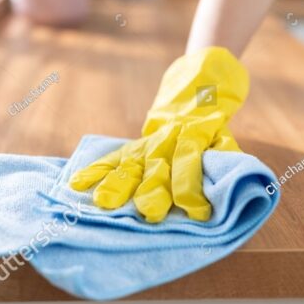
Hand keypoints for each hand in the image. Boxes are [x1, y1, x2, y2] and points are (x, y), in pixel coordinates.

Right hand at [69, 47, 248, 222]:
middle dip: (153, 190)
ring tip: (104, 202)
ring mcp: (147, 143)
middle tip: (150, 212)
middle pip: (157, 166)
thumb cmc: (213, 126)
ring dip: (118, 184)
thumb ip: (223, 157)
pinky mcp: (133, 146)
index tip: (196, 212)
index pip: (190, 162)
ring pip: (131, 164)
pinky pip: (112, 158)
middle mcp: (167, 140)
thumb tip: (226, 184)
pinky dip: (95, 170)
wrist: (196, 92)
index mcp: (194, 136)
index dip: (192, 186)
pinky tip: (77, 183)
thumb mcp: (224, 137)